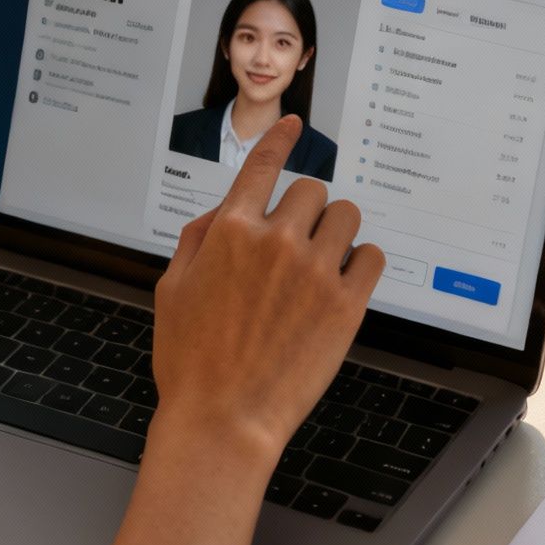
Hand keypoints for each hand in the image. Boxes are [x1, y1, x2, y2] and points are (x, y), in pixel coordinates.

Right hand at [151, 115, 383, 466]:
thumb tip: (222, 212)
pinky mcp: (347, 305)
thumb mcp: (171, 291)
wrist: (224, 421)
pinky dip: (362, 264)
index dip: (280, 139)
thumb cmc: (191, 364)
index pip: (262, 165)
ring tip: (321, 266)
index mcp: (229, 232)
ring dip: (336, 233)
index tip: (295, 123)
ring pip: (346, 216)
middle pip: (311, 190)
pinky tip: (343, 284)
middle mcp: (275, 242)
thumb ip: (196, 240)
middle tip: (296, 247)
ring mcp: (315, 272)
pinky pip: (373, 256)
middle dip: (304, 212)